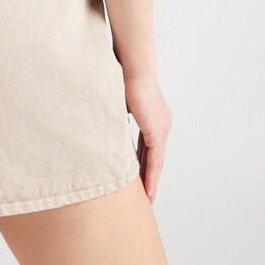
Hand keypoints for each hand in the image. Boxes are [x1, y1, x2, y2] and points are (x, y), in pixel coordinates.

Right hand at [122, 71, 172, 204]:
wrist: (133, 66)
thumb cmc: (123, 77)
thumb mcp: (118, 103)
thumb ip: (115, 117)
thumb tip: (103, 125)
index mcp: (154, 116)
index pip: (149, 145)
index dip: (143, 162)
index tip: (139, 176)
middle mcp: (162, 123)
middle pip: (155, 155)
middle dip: (149, 176)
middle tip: (146, 194)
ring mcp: (162, 127)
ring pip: (157, 160)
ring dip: (152, 179)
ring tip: (148, 197)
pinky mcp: (158, 131)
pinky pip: (155, 158)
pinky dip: (151, 174)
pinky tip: (148, 188)